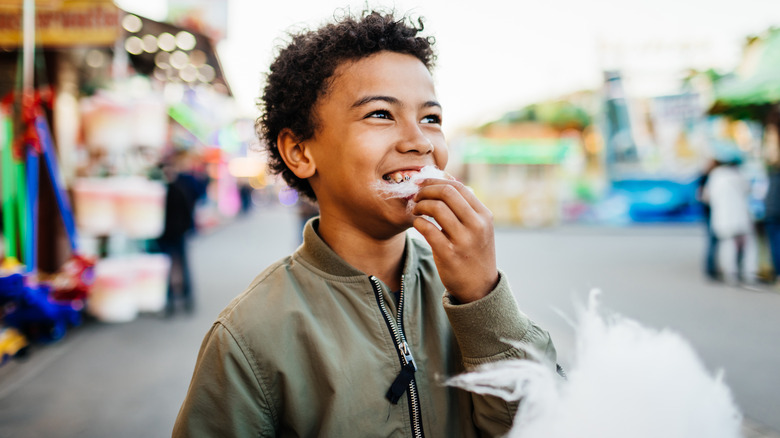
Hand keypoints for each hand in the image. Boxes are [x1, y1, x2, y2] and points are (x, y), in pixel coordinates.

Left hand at [412, 178, 498, 302]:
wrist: (479, 287)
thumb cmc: (474, 252)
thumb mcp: (479, 228)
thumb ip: (465, 206)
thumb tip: (444, 179)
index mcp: (484, 215)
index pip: (458, 187)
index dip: (436, 181)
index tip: (422, 182)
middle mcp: (477, 226)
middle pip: (446, 193)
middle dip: (426, 190)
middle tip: (416, 195)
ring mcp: (464, 240)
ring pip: (436, 208)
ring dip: (420, 205)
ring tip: (416, 210)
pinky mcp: (449, 254)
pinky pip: (427, 229)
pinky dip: (418, 222)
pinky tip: (417, 224)